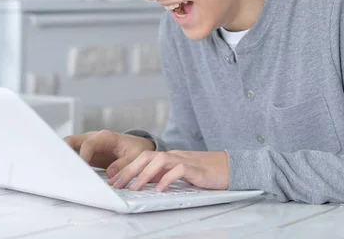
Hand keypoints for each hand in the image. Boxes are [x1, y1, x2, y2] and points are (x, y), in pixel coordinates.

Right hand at [64, 130, 155, 176]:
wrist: (136, 147)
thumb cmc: (135, 149)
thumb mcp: (135, 157)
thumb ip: (123, 164)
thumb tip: (110, 174)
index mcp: (105, 137)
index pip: (88, 144)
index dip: (82, 157)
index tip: (80, 170)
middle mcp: (93, 138)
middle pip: (72, 140)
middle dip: (64, 152)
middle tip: (61, 167)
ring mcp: (87, 144)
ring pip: (69, 146)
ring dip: (63, 157)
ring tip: (59, 171)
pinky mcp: (85, 153)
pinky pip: (72, 155)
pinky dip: (68, 162)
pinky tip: (66, 172)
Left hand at [107, 150, 229, 191]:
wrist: (230, 167)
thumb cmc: (205, 172)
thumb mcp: (180, 174)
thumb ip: (163, 175)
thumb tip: (144, 183)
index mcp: (168, 157)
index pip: (143, 158)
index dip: (126, 168)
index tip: (113, 180)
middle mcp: (174, 155)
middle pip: (146, 156)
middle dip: (129, 170)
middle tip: (117, 185)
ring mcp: (185, 160)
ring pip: (159, 160)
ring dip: (144, 174)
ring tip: (134, 188)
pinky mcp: (196, 168)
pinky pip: (178, 170)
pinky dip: (167, 179)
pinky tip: (159, 189)